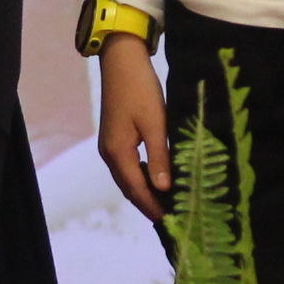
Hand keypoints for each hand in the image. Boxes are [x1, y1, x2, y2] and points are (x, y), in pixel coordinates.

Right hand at [96, 33, 171, 223]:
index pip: (137, 190)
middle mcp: (109, 153)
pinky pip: (128, 166)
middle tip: (174, 218)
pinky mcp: (115, 137)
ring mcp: (110, 146)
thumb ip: (160, 157)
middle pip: (130, 188)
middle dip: (149, 204)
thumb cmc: (140, 89)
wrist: (122, 60)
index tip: (173, 223)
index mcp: (118, 152)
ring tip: (169, 202)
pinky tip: (158, 177)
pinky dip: (142, 177)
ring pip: (128, 178)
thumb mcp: (155, 123)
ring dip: (146, 191)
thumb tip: (164, 189)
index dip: (154, 207)